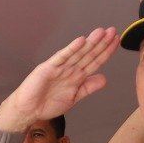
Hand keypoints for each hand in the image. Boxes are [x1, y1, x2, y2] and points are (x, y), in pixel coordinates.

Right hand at [0, 28, 119, 133]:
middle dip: (102, 43)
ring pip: (78, 53)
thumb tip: (104, 79)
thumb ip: (88, 88)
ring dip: (90, 43)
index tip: (116, 41)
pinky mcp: (47, 68)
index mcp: (77, 76)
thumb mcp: (73, 98)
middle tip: (112, 31)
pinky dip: (71, 49)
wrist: (28, 111)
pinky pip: (61, 57)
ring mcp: (59, 68)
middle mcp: (70, 69)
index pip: (95, 61)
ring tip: (101, 32)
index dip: (106, 51)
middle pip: (89, 54)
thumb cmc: (46, 105)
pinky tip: (80, 41)